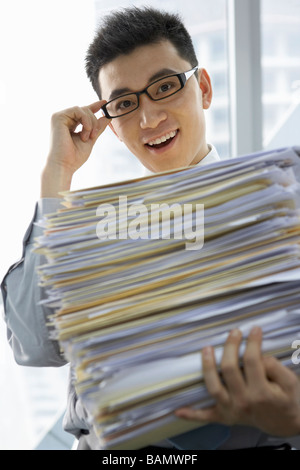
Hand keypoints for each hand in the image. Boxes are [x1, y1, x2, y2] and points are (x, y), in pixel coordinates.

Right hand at [41, 101, 110, 196]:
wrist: (63, 165)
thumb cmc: (74, 157)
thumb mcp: (90, 140)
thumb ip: (97, 128)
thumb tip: (107, 117)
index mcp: (69, 125)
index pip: (83, 113)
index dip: (94, 106)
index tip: (104, 102)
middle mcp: (63, 120)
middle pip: (85, 110)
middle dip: (95, 122)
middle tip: (95, 135)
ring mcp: (60, 117)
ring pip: (83, 109)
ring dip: (91, 123)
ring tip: (88, 137)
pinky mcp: (58, 117)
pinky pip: (78, 110)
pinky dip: (85, 120)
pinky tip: (85, 132)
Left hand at [175, 327, 299, 436]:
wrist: (286, 423)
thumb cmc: (286, 399)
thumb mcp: (289, 382)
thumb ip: (274, 367)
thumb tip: (257, 355)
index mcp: (261, 393)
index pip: (252, 361)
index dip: (252, 342)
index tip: (254, 329)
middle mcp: (244, 402)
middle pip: (229, 369)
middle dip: (230, 346)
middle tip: (234, 332)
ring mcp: (231, 410)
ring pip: (213, 387)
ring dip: (207, 367)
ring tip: (206, 348)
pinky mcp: (224, 417)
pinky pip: (205, 417)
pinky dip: (191, 415)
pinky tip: (177, 410)